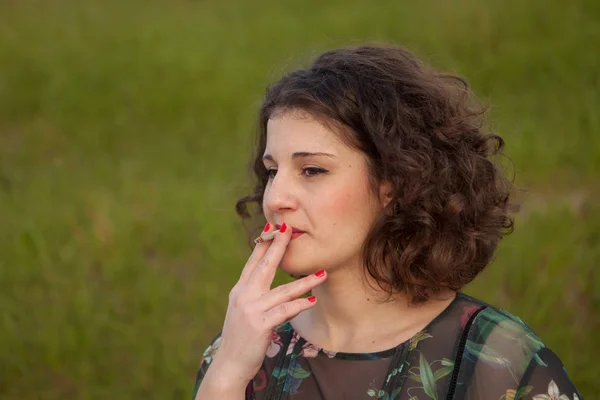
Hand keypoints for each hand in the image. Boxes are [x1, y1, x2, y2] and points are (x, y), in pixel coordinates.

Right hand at [211, 222, 326, 383]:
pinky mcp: (260, 325)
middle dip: (278, 245)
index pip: (253, 262)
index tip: (272, 226)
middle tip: (290, 228)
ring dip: (304, 282)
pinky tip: (311, 301)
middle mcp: (243, 295)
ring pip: (282, 290)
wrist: (229, 364)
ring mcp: (251, 310)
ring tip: (321, 274)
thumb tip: (273, 286)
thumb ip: (255, 296)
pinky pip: (284, 311)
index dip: (263, 243)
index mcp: (240, 290)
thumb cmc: (240, 338)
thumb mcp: (243, 311)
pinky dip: (299, 305)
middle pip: (265, 266)